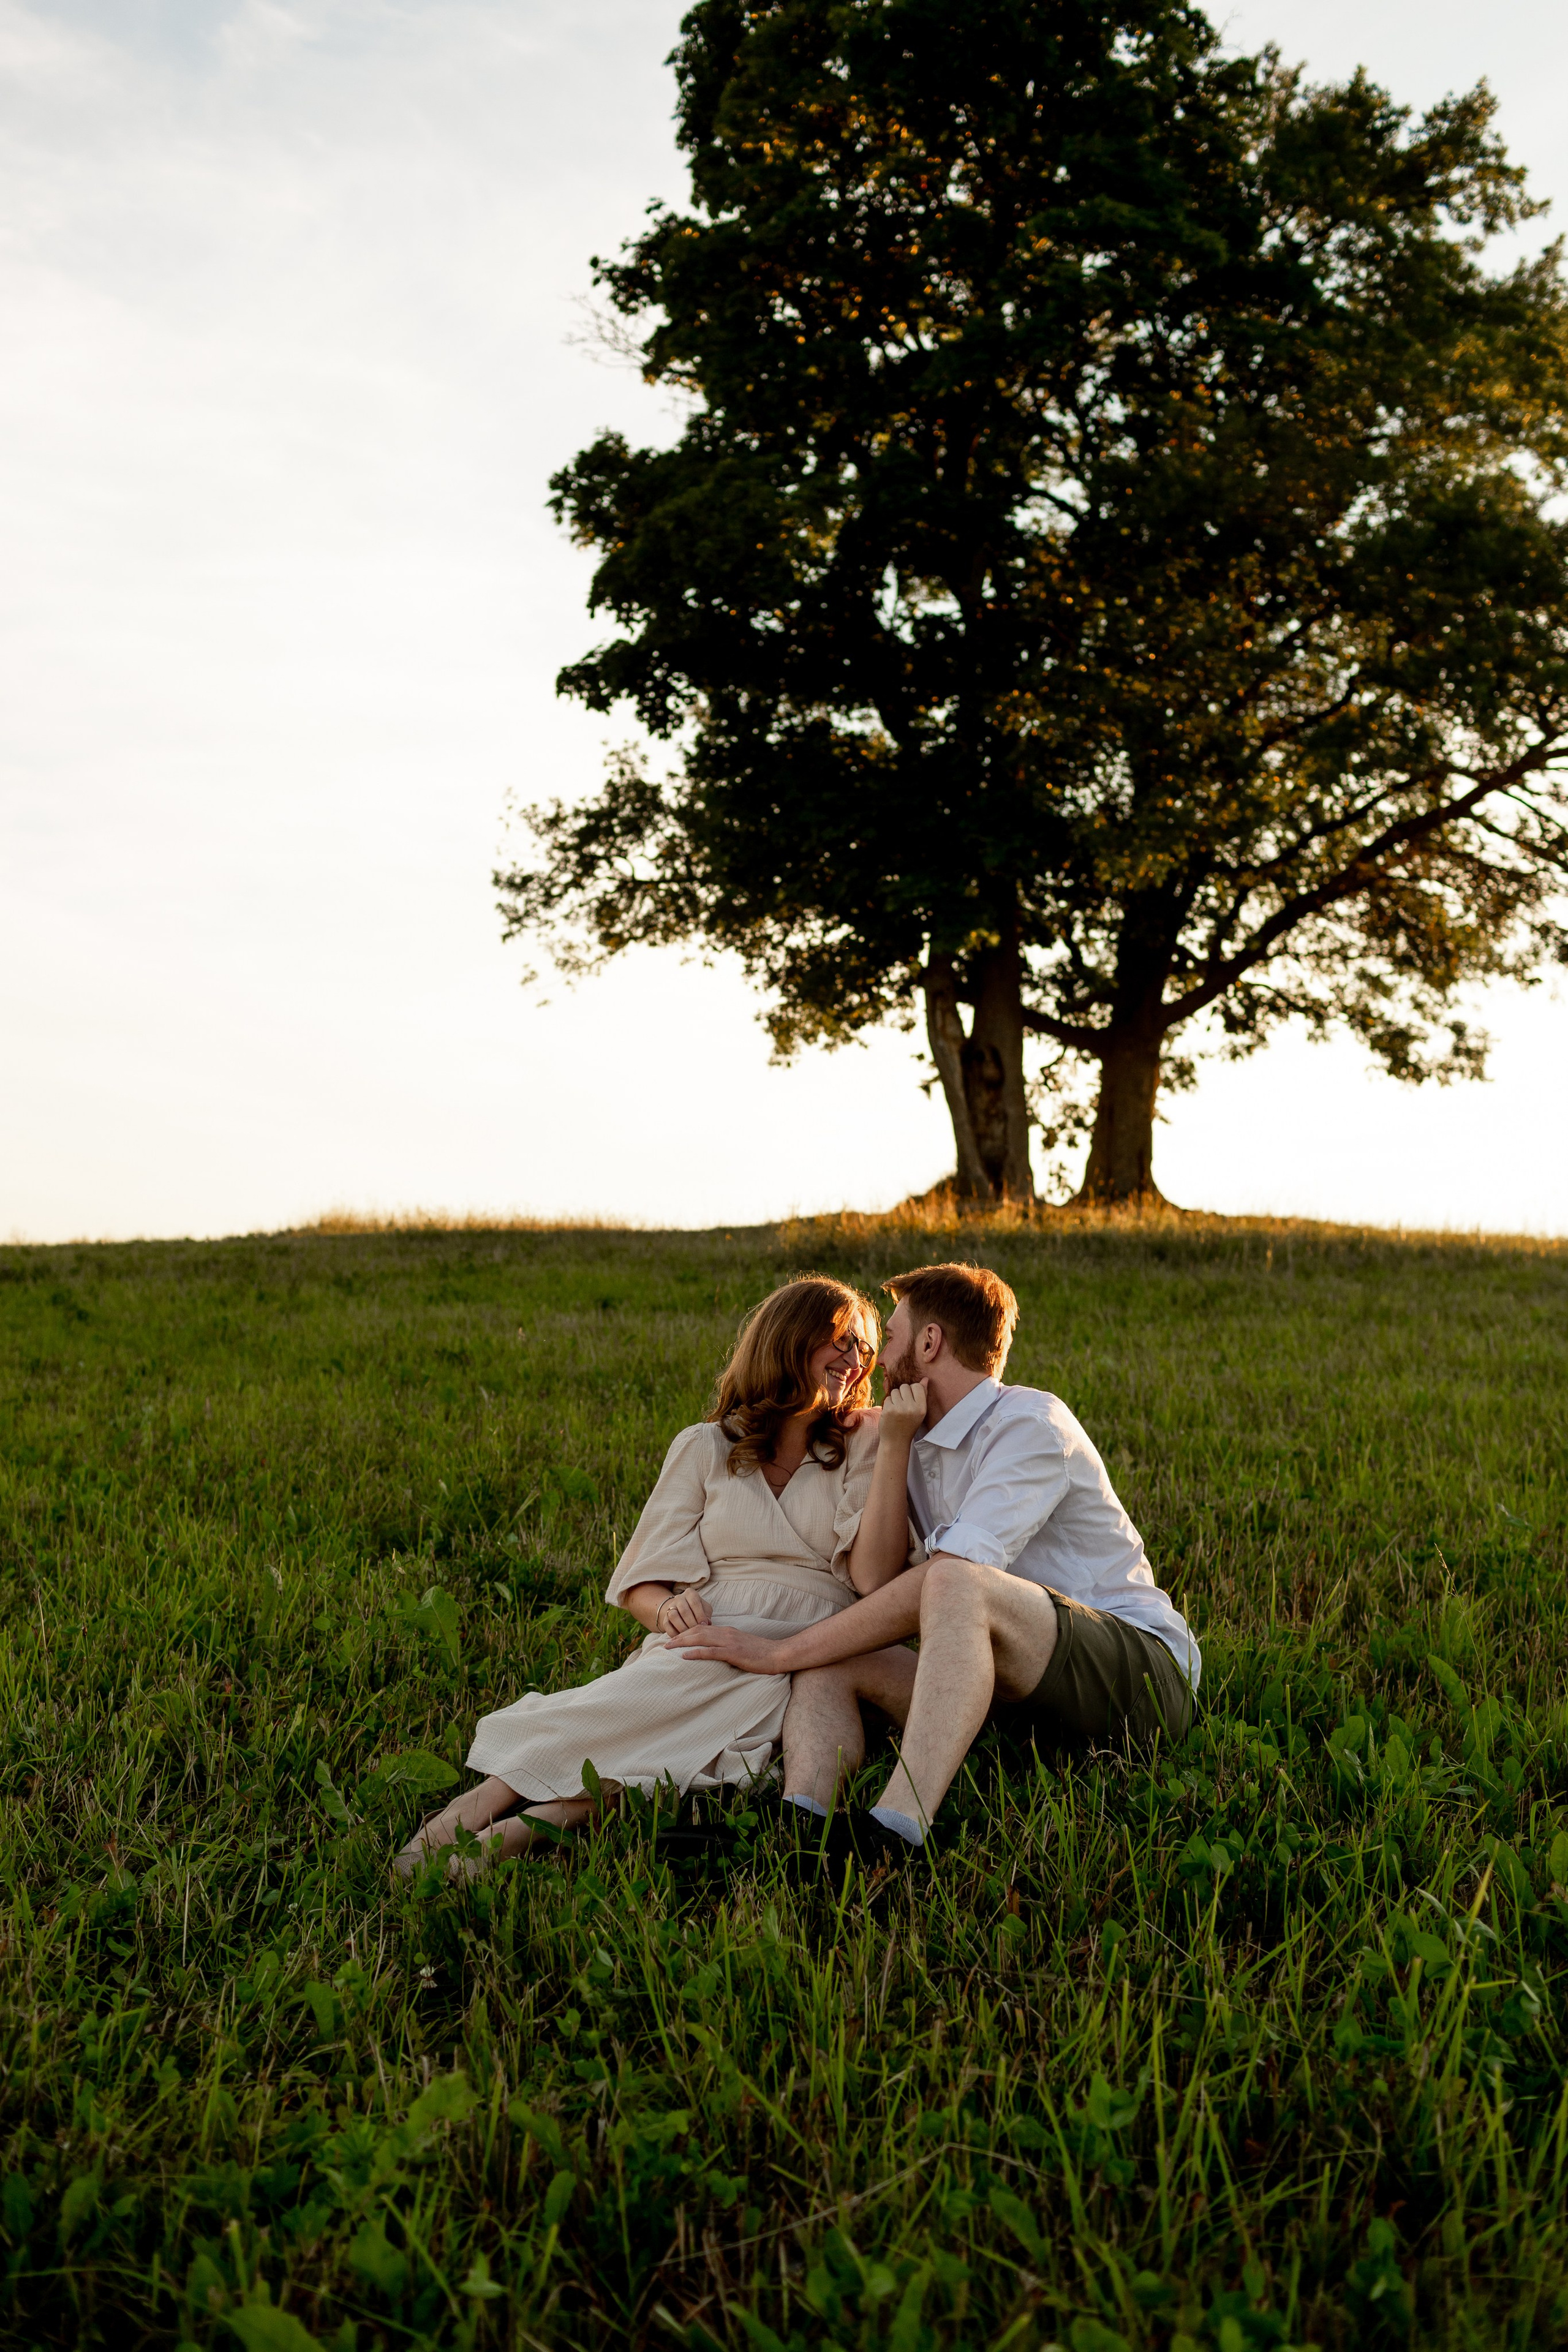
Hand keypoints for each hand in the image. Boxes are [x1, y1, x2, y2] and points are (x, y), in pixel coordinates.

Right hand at [655, 1588, 712, 1637]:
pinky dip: (674, 1633)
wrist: (683, 1611)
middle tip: (697, 1631)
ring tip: (690, 1635)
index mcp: (690, 1593)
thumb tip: (707, 1623)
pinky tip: (682, 1637)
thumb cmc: (698, 1610)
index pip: (694, 1602)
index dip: (700, 1614)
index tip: (704, 1624)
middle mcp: (679, 1598)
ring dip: (682, 1627)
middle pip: (684, 1610)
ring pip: (673, 1616)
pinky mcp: (665, 1619)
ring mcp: (670, 1608)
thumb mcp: (705, 1609)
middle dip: (692, 1623)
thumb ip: (707, 1615)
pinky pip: (667, 1626)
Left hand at [677, 1622, 791, 1674]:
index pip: (701, 1628)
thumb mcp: (741, 1645)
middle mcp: (725, 1633)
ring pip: (700, 1638)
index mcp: (727, 1631)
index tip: (673, 1638)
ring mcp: (729, 1642)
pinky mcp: (733, 1653)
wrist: (777, 1654)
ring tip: (669, 1647)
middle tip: (665, 1643)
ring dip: (682, 1642)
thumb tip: (714, 1650)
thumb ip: (727, 1645)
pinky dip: (696, 1653)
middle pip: (696, 1631)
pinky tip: (685, 1656)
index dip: (685, 1632)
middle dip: (679, 1636)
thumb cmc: (760, 1653)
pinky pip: (711, 1652)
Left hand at [878, 1380, 927, 1443]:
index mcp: (921, 1408)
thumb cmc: (909, 1424)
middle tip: (903, 1406)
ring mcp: (899, 1409)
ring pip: (895, 1391)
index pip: (917, 1386)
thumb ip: (923, 1394)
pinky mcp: (888, 1410)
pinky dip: (888, 1404)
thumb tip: (925, 1379)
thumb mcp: (920, 1412)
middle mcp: (911, 1408)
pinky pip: (887, 1398)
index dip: (912, 1391)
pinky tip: (891, 1413)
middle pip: (905, 1386)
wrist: (896, 1441)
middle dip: (903, 1393)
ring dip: (895, 1398)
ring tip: (897, 1409)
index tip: (911, 1400)